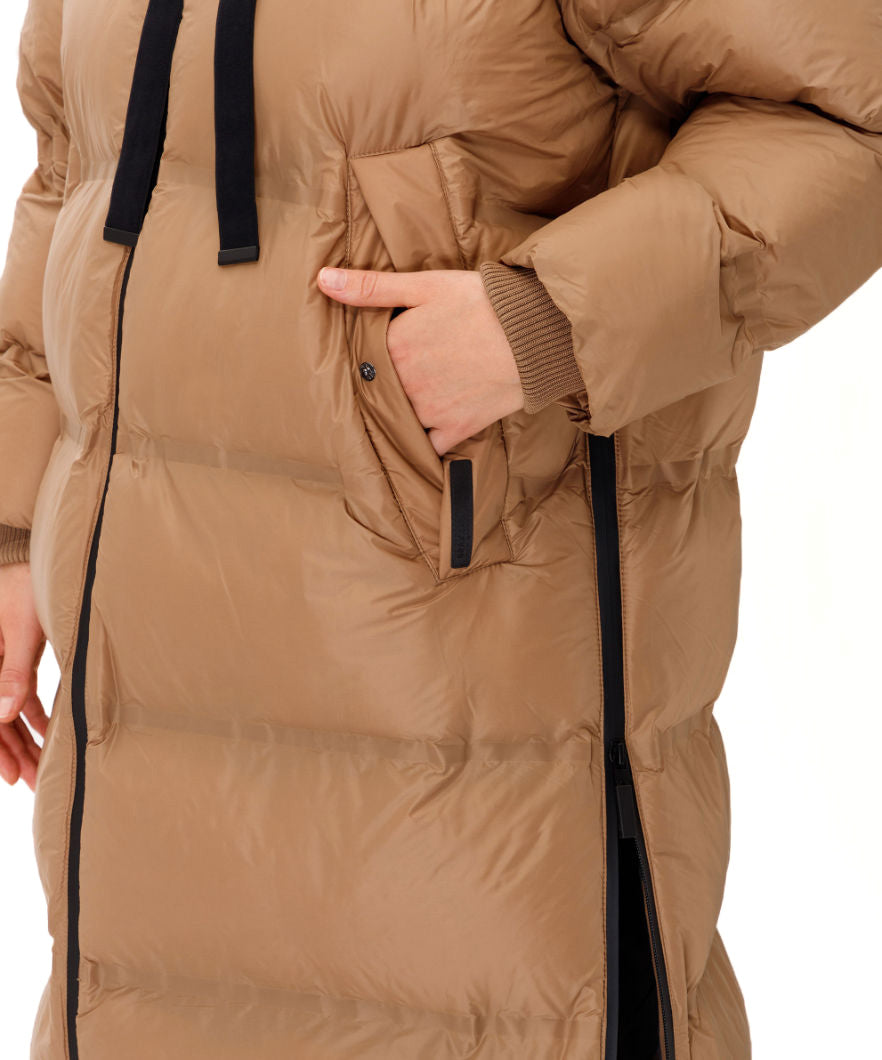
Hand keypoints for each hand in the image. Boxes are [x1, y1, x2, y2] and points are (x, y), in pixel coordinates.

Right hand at [0, 562, 48, 790]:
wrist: (32, 556)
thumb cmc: (25, 585)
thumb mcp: (22, 629)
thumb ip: (15, 671)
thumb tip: (4, 716)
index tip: (10, 775)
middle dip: (9, 752)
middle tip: (29, 780)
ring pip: (5, 710)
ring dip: (21, 739)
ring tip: (39, 766)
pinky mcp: (15, 657)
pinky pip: (18, 693)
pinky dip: (31, 715)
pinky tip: (47, 733)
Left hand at [317, 266, 523, 454]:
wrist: (536, 334)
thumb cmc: (482, 302)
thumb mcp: (425, 285)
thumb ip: (371, 287)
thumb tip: (322, 280)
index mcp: (394, 348)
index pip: (366, 357)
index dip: (374, 353)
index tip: (385, 349)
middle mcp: (406, 385)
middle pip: (382, 389)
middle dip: (387, 383)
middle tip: (406, 371)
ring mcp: (430, 411)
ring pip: (401, 418)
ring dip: (403, 411)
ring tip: (418, 396)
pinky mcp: (456, 429)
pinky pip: (430, 446)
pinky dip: (426, 441)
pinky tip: (428, 430)